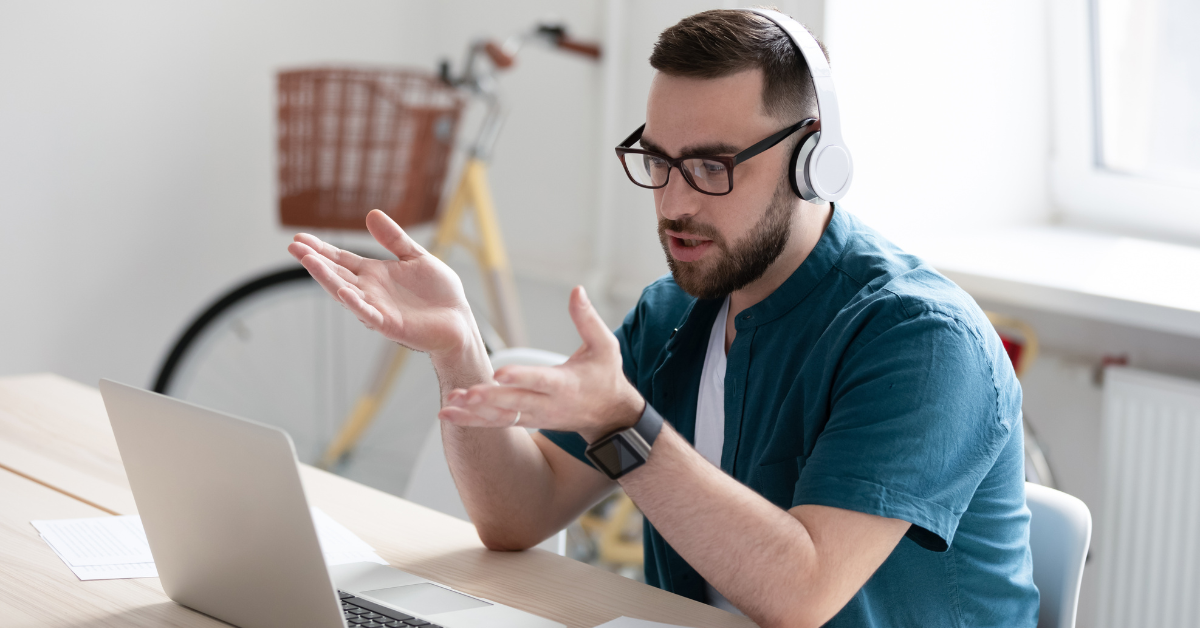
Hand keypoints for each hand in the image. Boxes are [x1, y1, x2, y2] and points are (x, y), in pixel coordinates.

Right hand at [287, 210, 479, 359]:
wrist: (459, 320)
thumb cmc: (439, 293)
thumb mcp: (416, 257)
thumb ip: (394, 239)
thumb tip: (371, 213)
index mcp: (375, 274)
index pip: (342, 260)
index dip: (321, 249)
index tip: (299, 238)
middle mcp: (370, 291)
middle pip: (337, 274)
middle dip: (315, 261)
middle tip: (294, 247)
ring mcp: (377, 308)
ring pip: (346, 293)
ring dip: (327, 278)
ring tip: (308, 262)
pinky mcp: (390, 325)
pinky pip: (369, 314)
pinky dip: (356, 304)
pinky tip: (343, 291)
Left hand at [439, 286, 644, 441]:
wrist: (609, 416)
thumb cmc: (606, 376)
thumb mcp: (605, 347)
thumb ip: (587, 319)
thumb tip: (576, 290)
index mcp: (566, 384)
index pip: (540, 379)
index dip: (521, 377)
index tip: (499, 372)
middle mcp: (548, 403)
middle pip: (515, 402)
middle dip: (489, 399)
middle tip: (466, 392)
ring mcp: (535, 416)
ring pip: (501, 417)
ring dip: (474, 412)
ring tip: (449, 404)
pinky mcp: (526, 421)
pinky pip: (496, 423)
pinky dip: (471, 420)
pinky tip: (447, 413)